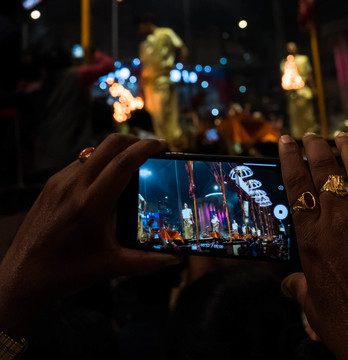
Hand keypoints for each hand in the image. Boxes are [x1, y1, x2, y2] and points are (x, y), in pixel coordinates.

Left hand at [0, 134, 180, 336]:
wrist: (22, 277)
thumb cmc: (67, 272)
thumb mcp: (112, 266)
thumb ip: (148, 262)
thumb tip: (175, 259)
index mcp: (91, 204)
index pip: (123, 162)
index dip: (146, 148)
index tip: (163, 145)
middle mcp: (73, 186)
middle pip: (109, 145)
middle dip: (134, 141)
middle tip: (152, 149)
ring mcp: (59, 183)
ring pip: (93, 152)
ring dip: (116, 152)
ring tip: (133, 166)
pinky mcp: (50, 186)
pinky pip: (80, 164)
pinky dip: (99, 164)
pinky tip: (107, 183)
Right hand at [279, 133, 347, 359]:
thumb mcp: (314, 307)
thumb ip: (299, 287)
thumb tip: (289, 284)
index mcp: (313, 239)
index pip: (297, 185)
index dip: (290, 157)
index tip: (286, 140)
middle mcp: (342, 222)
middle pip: (326, 169)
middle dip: (317, 146)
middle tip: (312, 136)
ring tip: (343, 138)